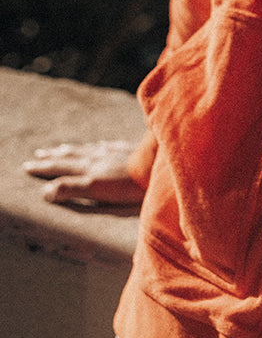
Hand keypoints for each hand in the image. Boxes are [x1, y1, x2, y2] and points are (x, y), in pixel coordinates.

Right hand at [22, 140, 145, 206]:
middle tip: (38, 154)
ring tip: (61, 148)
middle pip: (70, 156)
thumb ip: (71, 189)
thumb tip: (46, 192)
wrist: (157, 167)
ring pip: (87, 149)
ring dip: (71, 150)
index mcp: (88, 168)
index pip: (60, 167)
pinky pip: (107, 146)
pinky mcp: (128, 151)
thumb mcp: (94, 189)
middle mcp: (98, 157)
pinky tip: (98, 144)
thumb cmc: (128, 184)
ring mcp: (113, 152)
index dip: (43, 167)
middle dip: (52, 157)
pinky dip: (96, 146)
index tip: (28, 166)